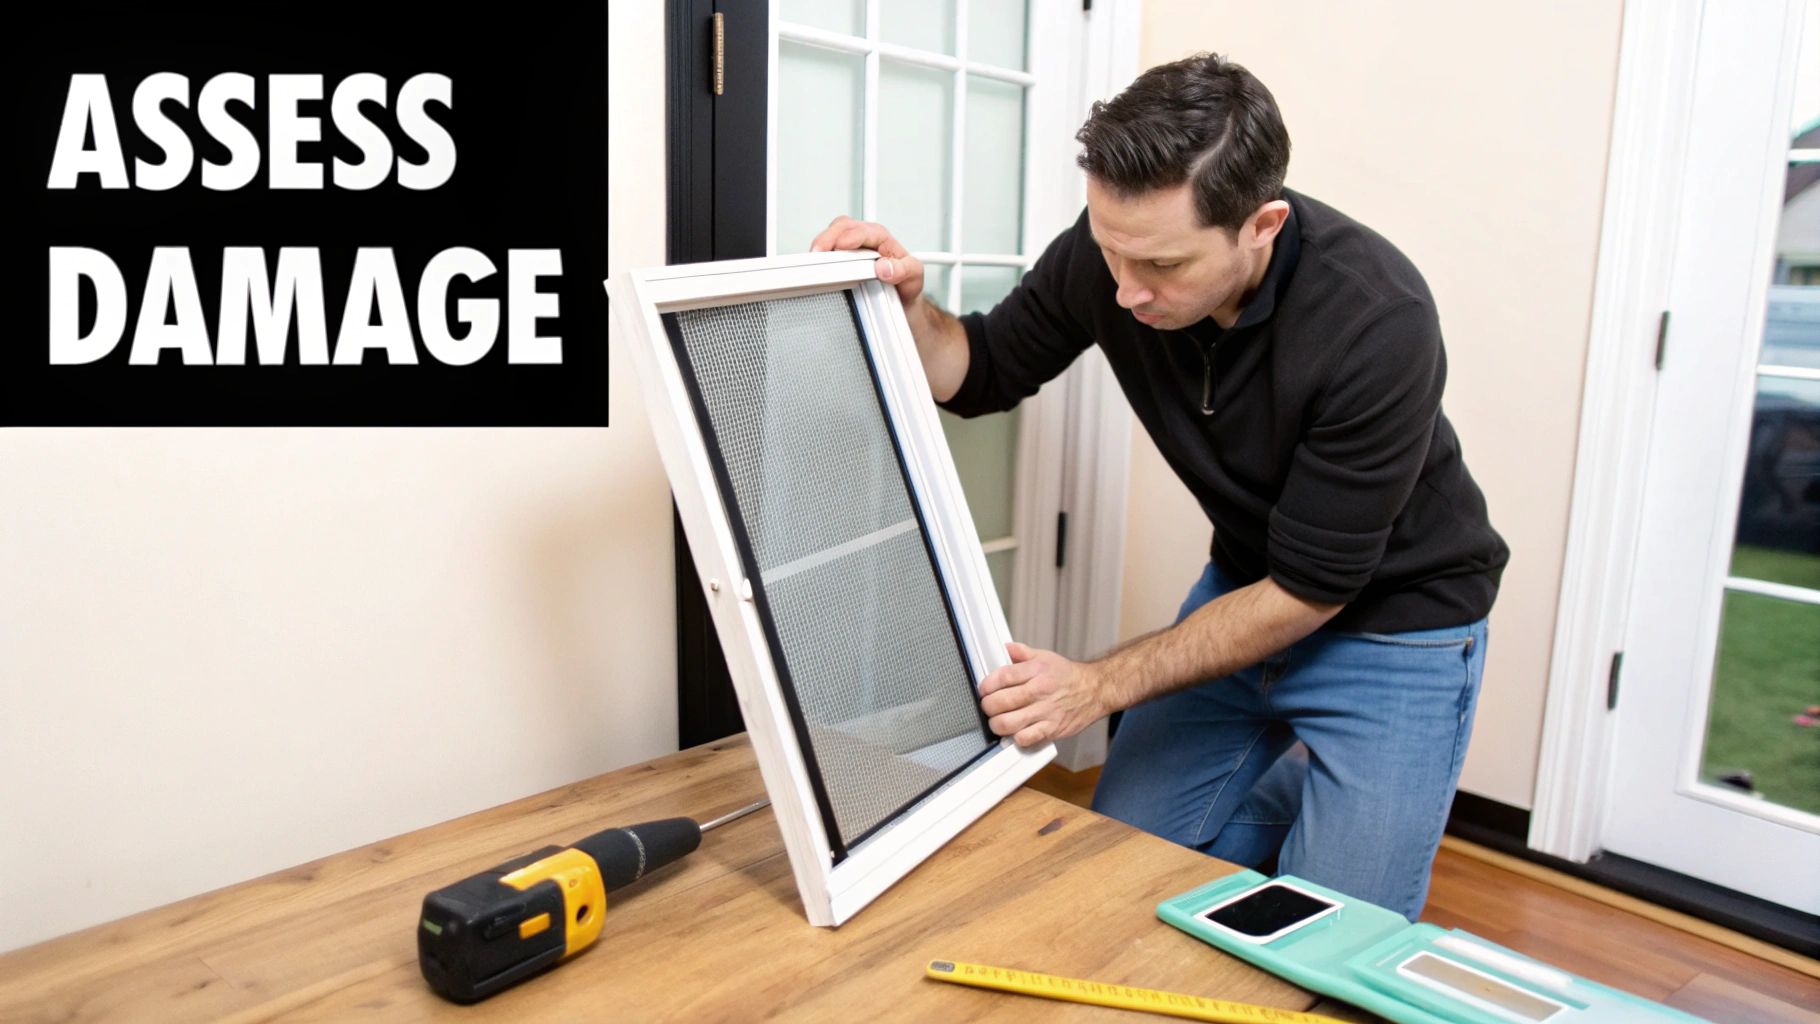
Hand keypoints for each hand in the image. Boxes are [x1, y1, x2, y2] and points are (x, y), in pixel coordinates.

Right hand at [809, 215, 925, 307]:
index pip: (864, 231)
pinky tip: (815, 269)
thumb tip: (885, 267)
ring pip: (830, 239)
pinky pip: (826, 255)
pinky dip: (818, 261)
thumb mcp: (914, 276)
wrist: (901, 301)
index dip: (852, 236)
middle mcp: (864, 240)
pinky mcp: (839, 262)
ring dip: (820, 248)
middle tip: (818, 252)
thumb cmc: (906, 284)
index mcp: (881, 239)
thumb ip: (904, 270)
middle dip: (828, 238)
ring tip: (813, 261)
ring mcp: (849, 251)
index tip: (843, 244)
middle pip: (841, 228)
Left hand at [978, 642, 1107, 747]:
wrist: (1095, 690)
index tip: (984, 690)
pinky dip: (1016, 738)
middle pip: (1001, 702)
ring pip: (1008, 723)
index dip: (987, 685)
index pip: (1003, 677)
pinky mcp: (1052, 729)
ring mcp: (1046, 711)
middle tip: (988, 707)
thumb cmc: (1068, 676)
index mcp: (1036, 670)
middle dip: (987, 706)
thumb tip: (1005, 648)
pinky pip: (1026, 738)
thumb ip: (1022, 653)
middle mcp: (1040, 690)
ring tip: (998, 721)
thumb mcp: (1045, 657)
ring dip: (997, 724)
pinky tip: (1016, 732)